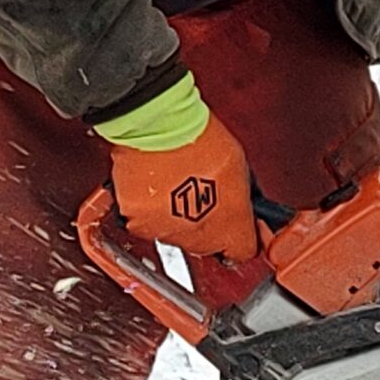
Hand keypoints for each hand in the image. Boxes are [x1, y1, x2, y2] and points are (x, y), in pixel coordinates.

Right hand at [98, 72, 258, 262]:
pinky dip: (149, 207)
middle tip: (199, 194)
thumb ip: (239, 199)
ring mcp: (166, 231)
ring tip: (175, 184)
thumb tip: (238, 206)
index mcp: (230, 226)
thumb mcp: (239, 170)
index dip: (238, 237)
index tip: (234, 228)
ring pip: (173, 233)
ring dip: (174, 216)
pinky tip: (157, 184)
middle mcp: (198, 238)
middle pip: (204, 245)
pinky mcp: (137, 222)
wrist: (160, 128)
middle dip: (204, 224)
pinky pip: (146, 221)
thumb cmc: (200, 140)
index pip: (242, 251)